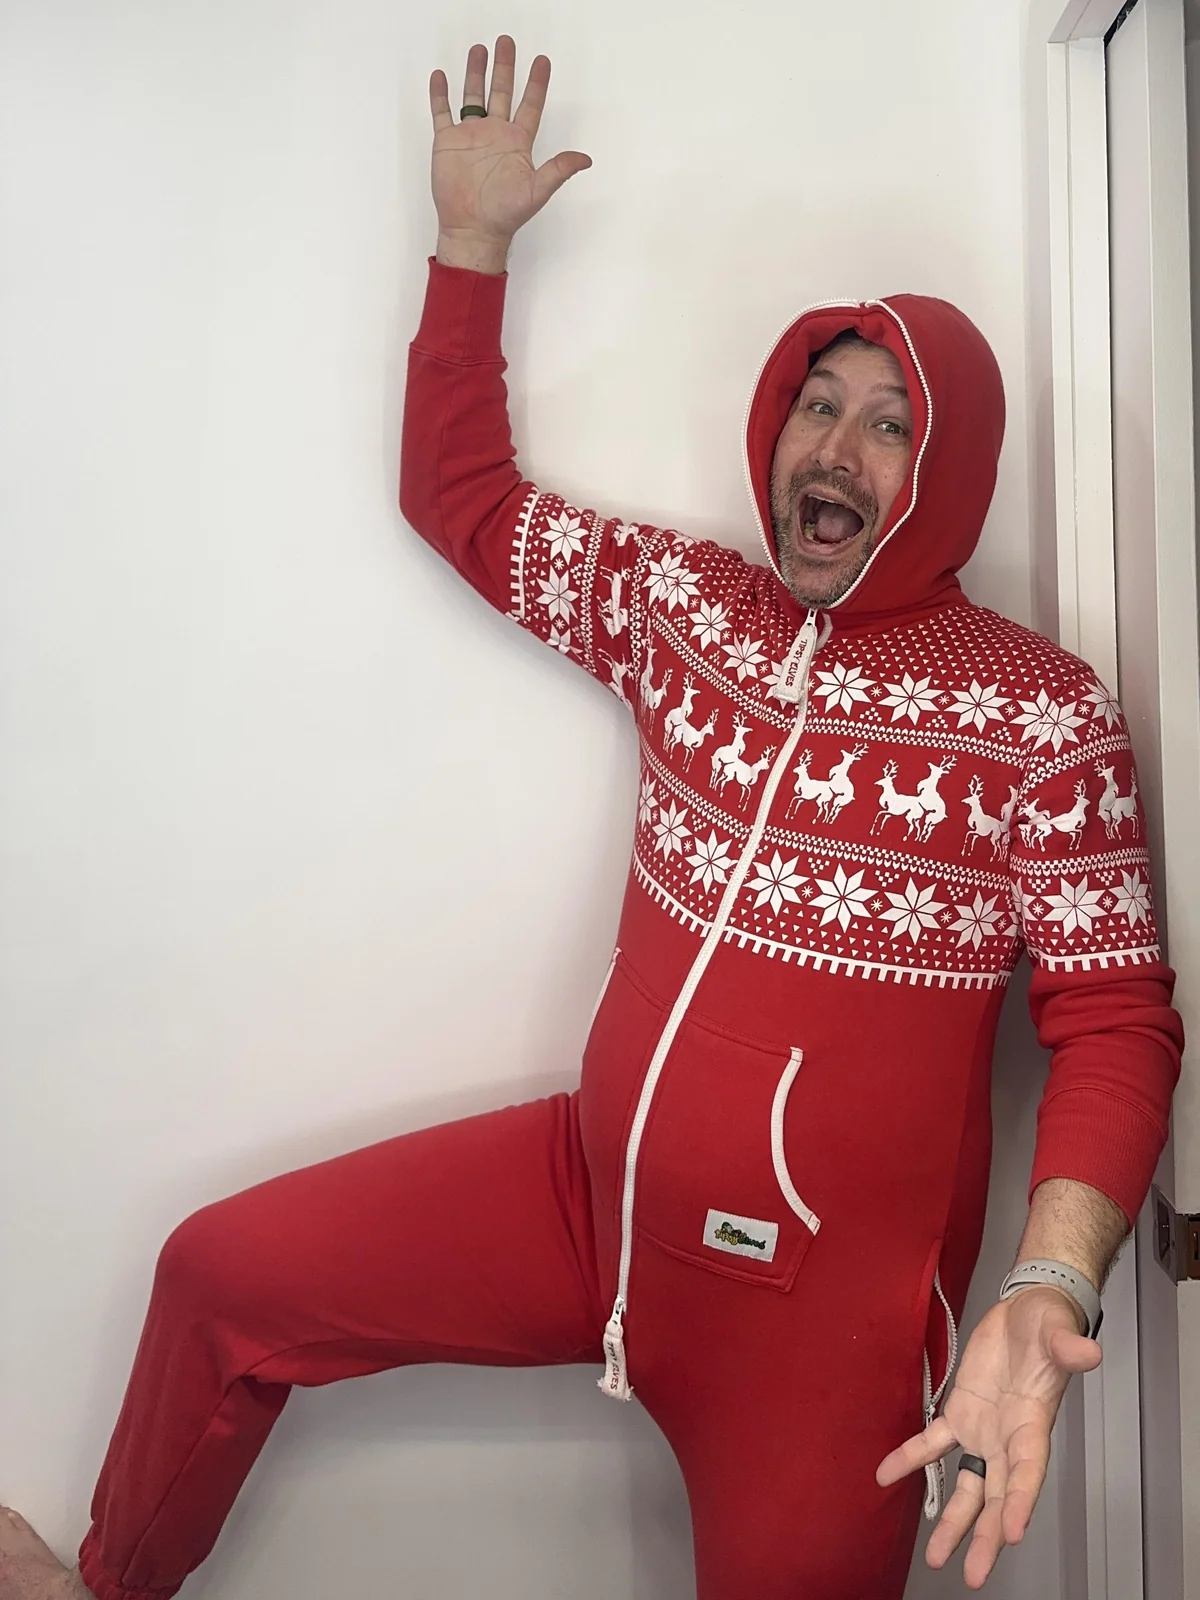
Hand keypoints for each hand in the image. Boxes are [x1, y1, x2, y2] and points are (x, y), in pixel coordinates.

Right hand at [428, 36, 591, 273]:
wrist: (473, 230)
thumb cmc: (505, 215)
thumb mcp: (538, 190)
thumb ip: (559, 169)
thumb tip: (586, 159)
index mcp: (517, 142)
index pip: (530, 105)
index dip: (537, 83)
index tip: (542, 62)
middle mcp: (495, 134)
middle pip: (502, 92)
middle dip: (504, 66)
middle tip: (506, 42)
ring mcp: (471, 136)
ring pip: (474, 96)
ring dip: (476, 73)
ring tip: (479, 50)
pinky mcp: (448, 142)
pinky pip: (443, 113)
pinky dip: (441, 95)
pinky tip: (441, 76)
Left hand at [876, 1288, 1100, 1588]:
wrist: (1025, 1313)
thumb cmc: (1046, 1327)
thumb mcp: (1057, 1332)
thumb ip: (1068, 1347)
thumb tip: (1087, 1351)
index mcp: (1033, 1425)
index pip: (1028, 1472)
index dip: (1022, 1501)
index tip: (1014, 1533)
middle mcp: (1007, 1440)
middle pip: (999, 1497)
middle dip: (986, 1536)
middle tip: (973, 1574)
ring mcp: (983, 1432)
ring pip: (967, 1486)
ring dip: (951, 1520)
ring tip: (937, 1557)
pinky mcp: (960, 1413)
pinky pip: (932, 1443)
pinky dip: (910, 1459)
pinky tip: (887, 1476)